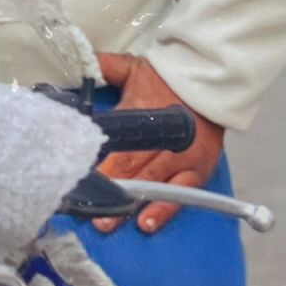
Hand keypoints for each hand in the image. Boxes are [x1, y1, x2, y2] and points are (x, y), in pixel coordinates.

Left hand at [94, 52, 223, 234]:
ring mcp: (183, 157)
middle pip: (131, 166)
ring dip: (128, 204)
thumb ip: (103, 66)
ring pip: (152, 184)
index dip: (98, 160)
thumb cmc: (164, 79)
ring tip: (106, 222)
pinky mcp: (199, 170)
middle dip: (108, 187)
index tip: (78, 175)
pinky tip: (145, 223)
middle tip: (85, 208)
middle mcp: (163, 138)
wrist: (209, 83)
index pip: (117, 141)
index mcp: (142, 111)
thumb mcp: (131, 67)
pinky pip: (181, 195)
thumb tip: (76, 62)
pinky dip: (163, 210)